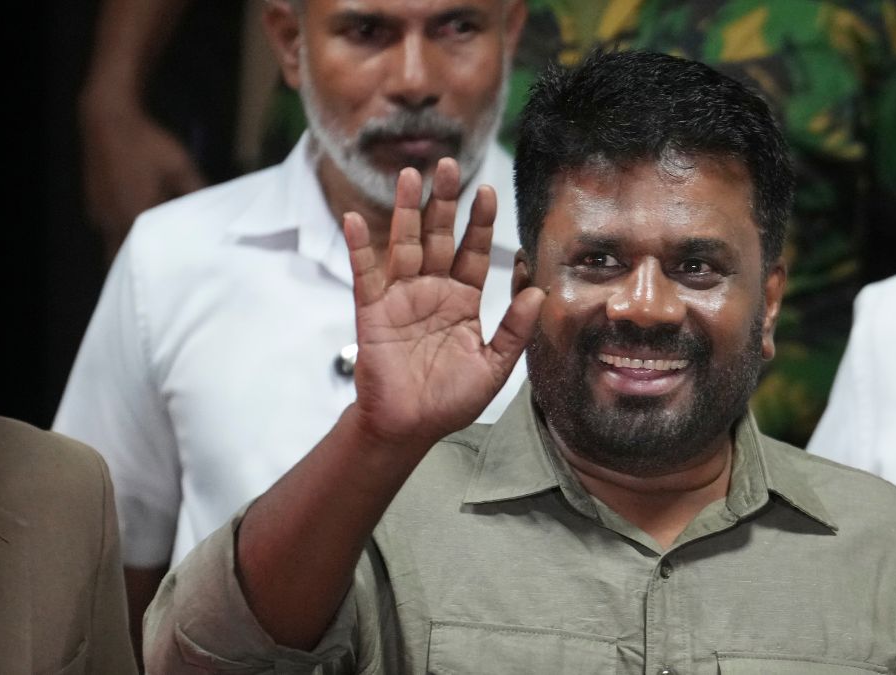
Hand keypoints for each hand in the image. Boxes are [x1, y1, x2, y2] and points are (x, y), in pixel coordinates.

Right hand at [81, 108, 206, 260]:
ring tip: (151, 254)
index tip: (175, 274)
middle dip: (140, 267)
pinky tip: (135, 228)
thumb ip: (196, 193)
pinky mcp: (92, 204)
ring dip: (129, 251)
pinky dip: (119, 234)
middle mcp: (111, 221)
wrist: (108, 118)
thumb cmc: (147, 144)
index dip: (161, 267)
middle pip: (123, 259)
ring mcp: (98, 214)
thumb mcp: (181, 167)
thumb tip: (213, 214)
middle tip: (161, 272)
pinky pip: (106, 229)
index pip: (149, 256)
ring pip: (113, 245)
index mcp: (135, 216)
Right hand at [342, 158, 544, 449]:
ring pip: (405, 244)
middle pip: (439, 236)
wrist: (409, 427)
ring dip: (407, 210)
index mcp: (462, 300)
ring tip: (411, 175)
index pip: (473, 252)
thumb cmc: (450, 400)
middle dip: (444, 202)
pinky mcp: (372, 310)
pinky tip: (356, 218)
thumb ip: (515, 328)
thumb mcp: (494, 365)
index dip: (480, 223)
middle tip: (448, 164)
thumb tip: (538, 291)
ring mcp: (400, 297)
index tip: (489, 191)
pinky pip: (365, 273)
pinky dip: (359, 246)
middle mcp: (431, 291)